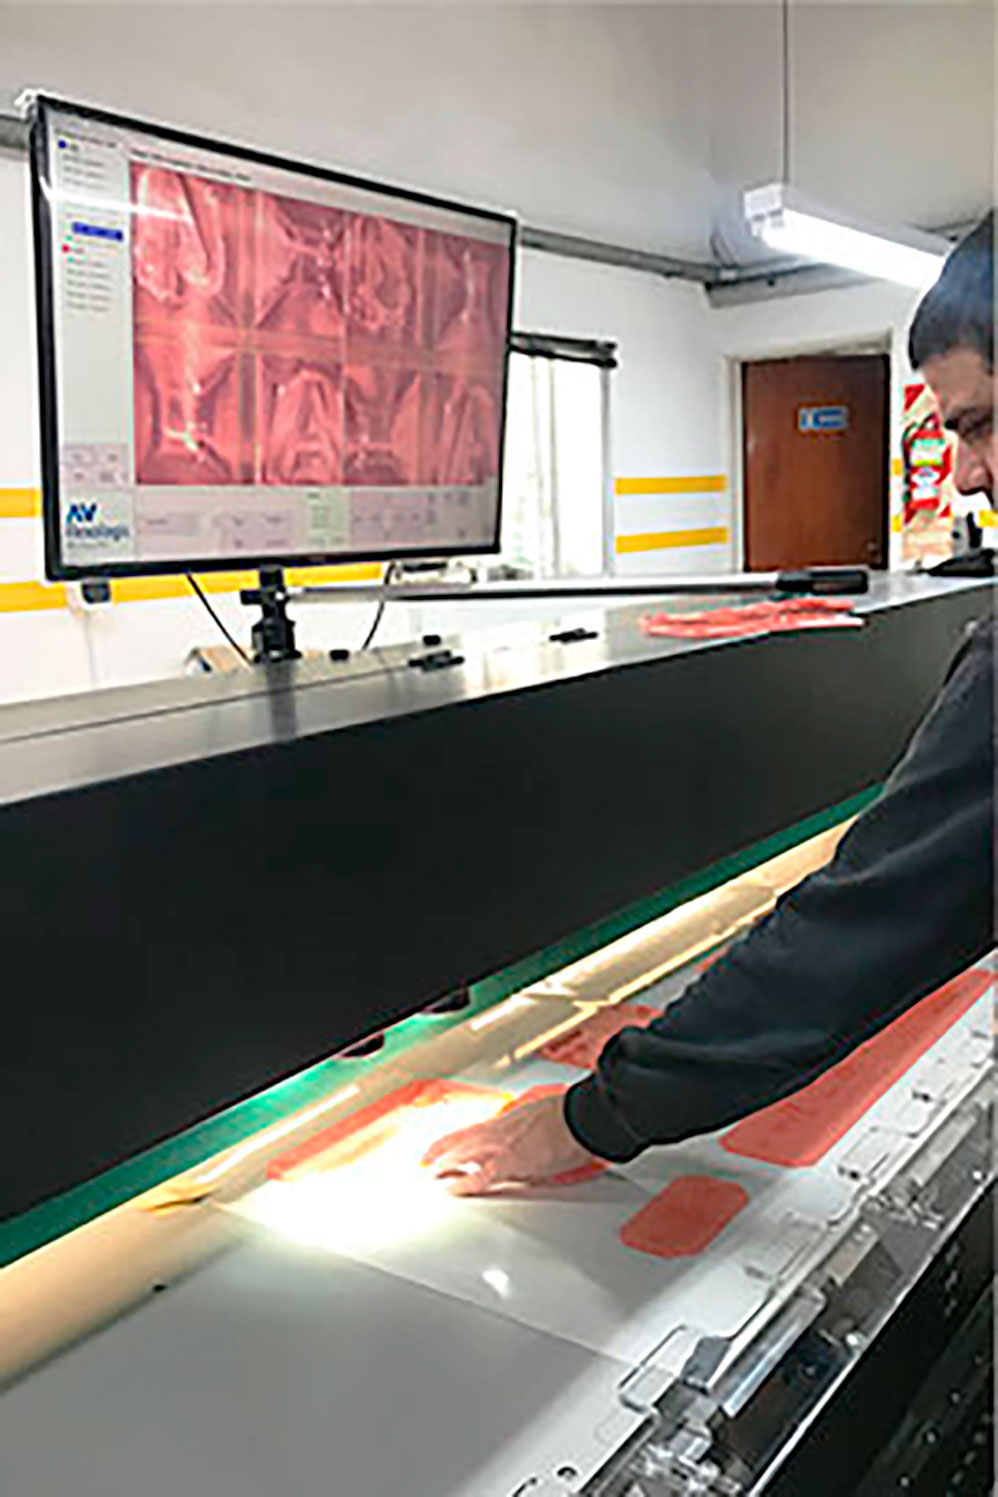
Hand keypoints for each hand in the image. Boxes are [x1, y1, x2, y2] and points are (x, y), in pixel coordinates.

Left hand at [422, 1093, 598, 1195]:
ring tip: (430, 1175)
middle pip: (459, 1142)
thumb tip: (519, 1136)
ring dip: (443, 1165)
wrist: (579, 1120)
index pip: (468, 1131)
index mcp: (505, 1121)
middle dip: (439, 1153)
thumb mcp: (537, 1116)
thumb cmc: (565, 1116)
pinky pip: (479, 1177)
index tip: (437, 1148)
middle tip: (424, 1162)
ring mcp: (501, 1148)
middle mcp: (498, 1132)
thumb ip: (521, 1128)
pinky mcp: (510, 1165)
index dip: (449, 1141)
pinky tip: (452, 1189)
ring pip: (461, 1156)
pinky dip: (463, 1184)